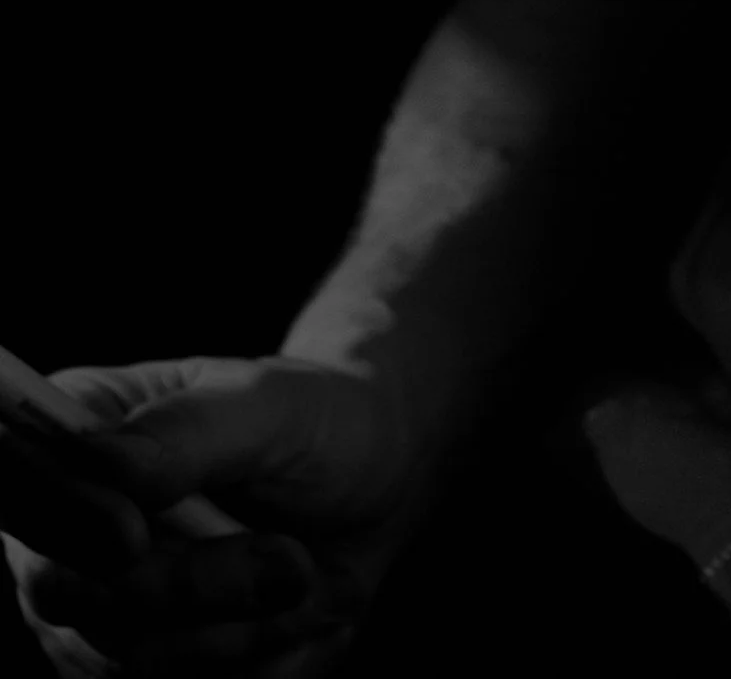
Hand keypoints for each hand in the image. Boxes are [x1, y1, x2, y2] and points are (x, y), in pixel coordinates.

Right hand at [5, 356, 427, 675]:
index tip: (134, 536)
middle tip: (290, 560)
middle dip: (196, 587)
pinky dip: (253, 663)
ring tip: (300, 574)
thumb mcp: (272, 404)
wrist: (370, 492)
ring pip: (133, 660)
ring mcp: (91, 612)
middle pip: (80, 596)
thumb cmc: (316, 422)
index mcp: (78, 429)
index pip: (21, 483)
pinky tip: (287, 614)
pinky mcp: (130, 671)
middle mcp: (64, 530)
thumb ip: (189, 428)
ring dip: (240, 629)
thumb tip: (101, 460)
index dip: (66, 521)